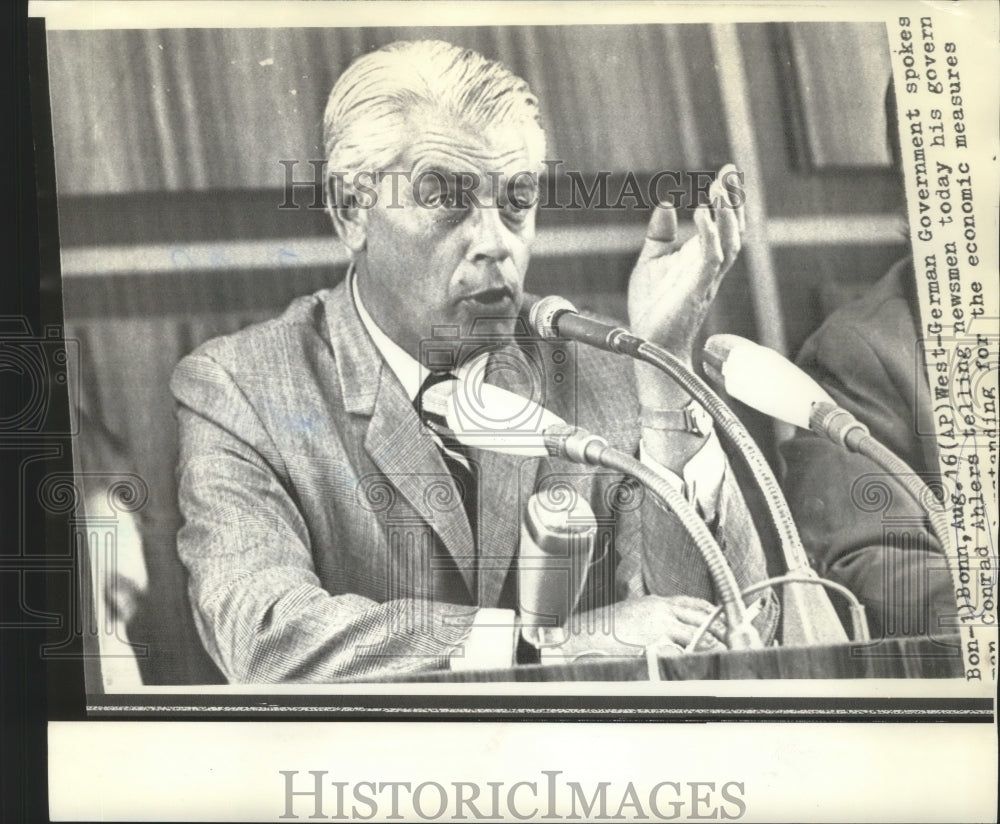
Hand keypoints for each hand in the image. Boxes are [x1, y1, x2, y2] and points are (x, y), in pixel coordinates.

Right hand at [553, 595, 727, 660]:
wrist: (579, 636)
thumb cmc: (602, 630)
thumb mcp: (631, 613)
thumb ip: (652, 617)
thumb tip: (670, 629)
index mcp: (655, 601)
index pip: (694, 603)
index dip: (713, 613)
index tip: (726, 622)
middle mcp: (660, 611)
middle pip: (702, 619)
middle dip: (721, 631)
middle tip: (737, 643)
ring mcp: (657, 627)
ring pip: (698, 637)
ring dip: (714, 648)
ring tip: (729, 658)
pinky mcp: (652, 645)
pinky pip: (682, 654)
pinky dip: (695, 661)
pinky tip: (704, 668)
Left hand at [627, 165, 745, 363]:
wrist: (648, 342)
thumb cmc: (653, 306)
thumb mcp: (652, 260)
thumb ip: (661, 232)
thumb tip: (667, 202)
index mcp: (702, 257)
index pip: (723, 223)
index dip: (728, 197)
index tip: (727, 170)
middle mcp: (710, 266)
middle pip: (734, 228)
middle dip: (734, 200)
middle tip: (730, 171)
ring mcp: (705, 278)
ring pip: (730, 242)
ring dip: (727, 214)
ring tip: (719, 187)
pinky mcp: (696, 290)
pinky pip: (710, 259)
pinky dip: (709, 235)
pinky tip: (701, 214)